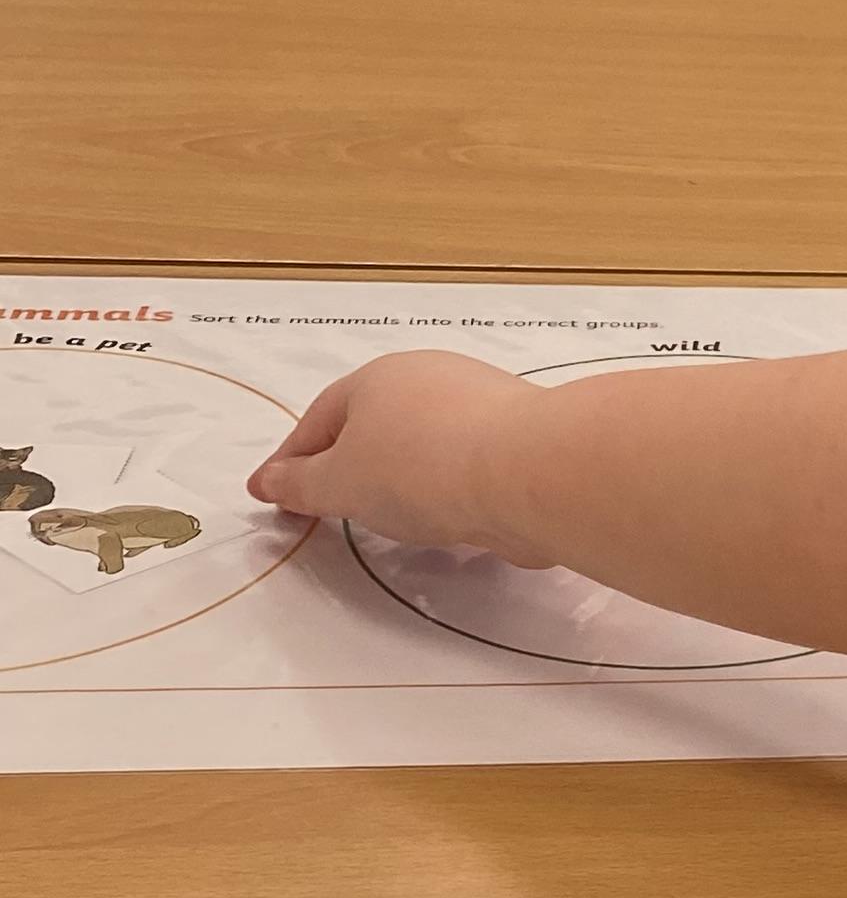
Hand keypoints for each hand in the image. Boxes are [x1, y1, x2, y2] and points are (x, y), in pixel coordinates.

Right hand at [247, 350, 548, 560]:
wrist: (529, 471)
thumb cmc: (417, 468)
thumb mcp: (339, 483)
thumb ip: (301, 485)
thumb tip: (266, 480)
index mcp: (377, 378)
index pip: (320, 418)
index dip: (292, 459)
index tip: (271, 492)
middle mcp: (431, 378)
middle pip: (376, 426)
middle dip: (349, 464)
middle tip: (329, 505)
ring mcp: (482, 405)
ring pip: (425, 446)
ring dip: (403, 479)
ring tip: (390, 519)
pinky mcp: (519, 439)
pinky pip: (467, 466)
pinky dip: (449, 491)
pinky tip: (449, 520)